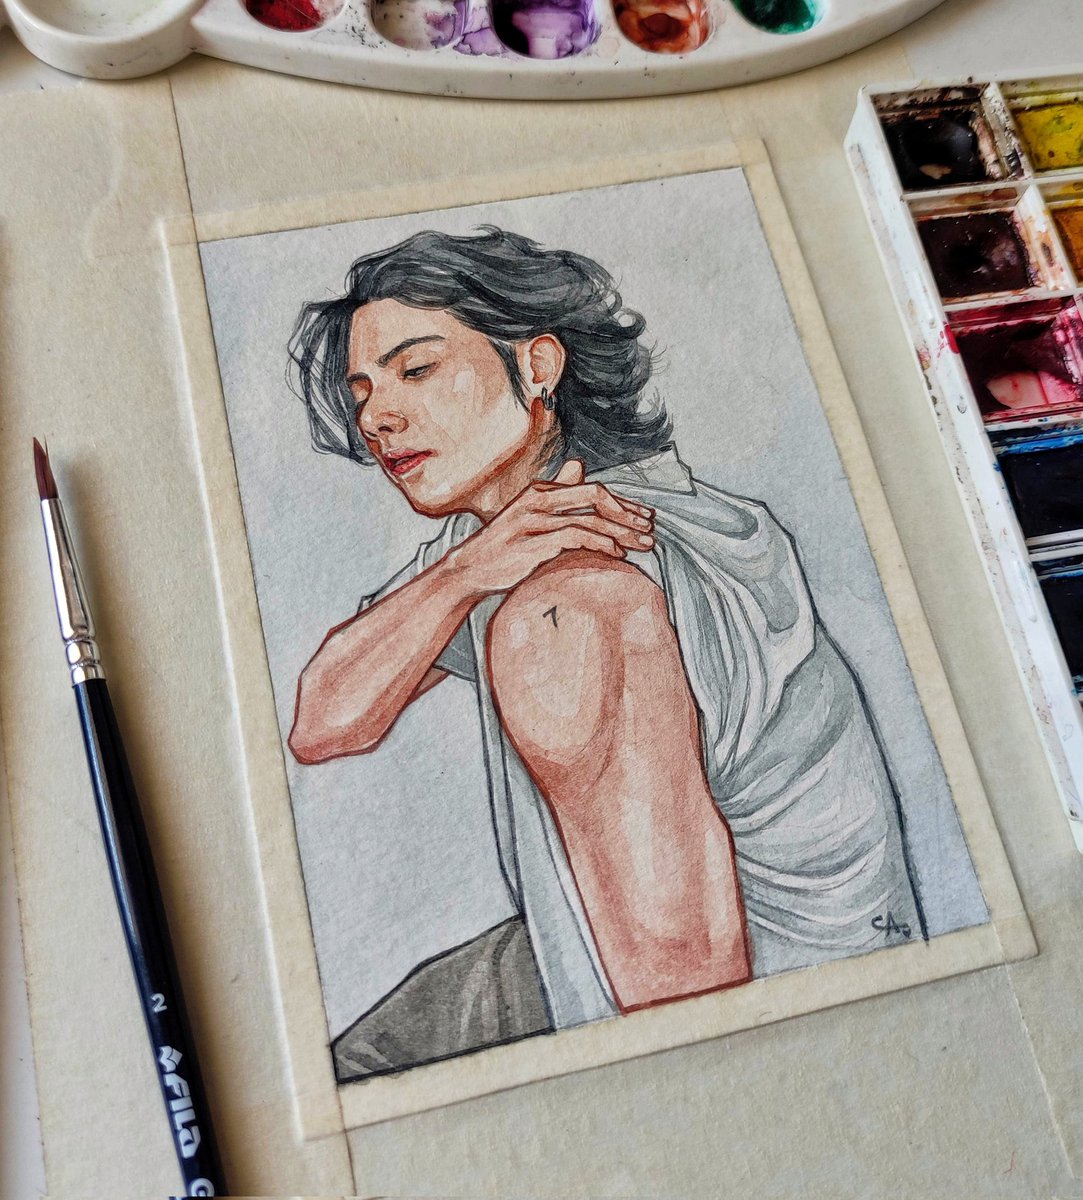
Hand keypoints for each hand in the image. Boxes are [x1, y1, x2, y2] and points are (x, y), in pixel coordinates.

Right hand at [449, 460, 654, 596]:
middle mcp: (538, 499)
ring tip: (642, 546)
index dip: (623, 504)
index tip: (645, 519)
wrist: (468, 570)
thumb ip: (556, 493)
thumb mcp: (528, 514)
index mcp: (541, 491)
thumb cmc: (503, 547)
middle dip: (629, 514)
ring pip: (590, 519)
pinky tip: (616, 555)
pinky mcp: (532, 541)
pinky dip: (600, 544)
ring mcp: (534, 520)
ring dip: (621, 533)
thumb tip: (578, 468)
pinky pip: (575, 537)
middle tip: (651, 531)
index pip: (592, 490)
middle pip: (596, 497)